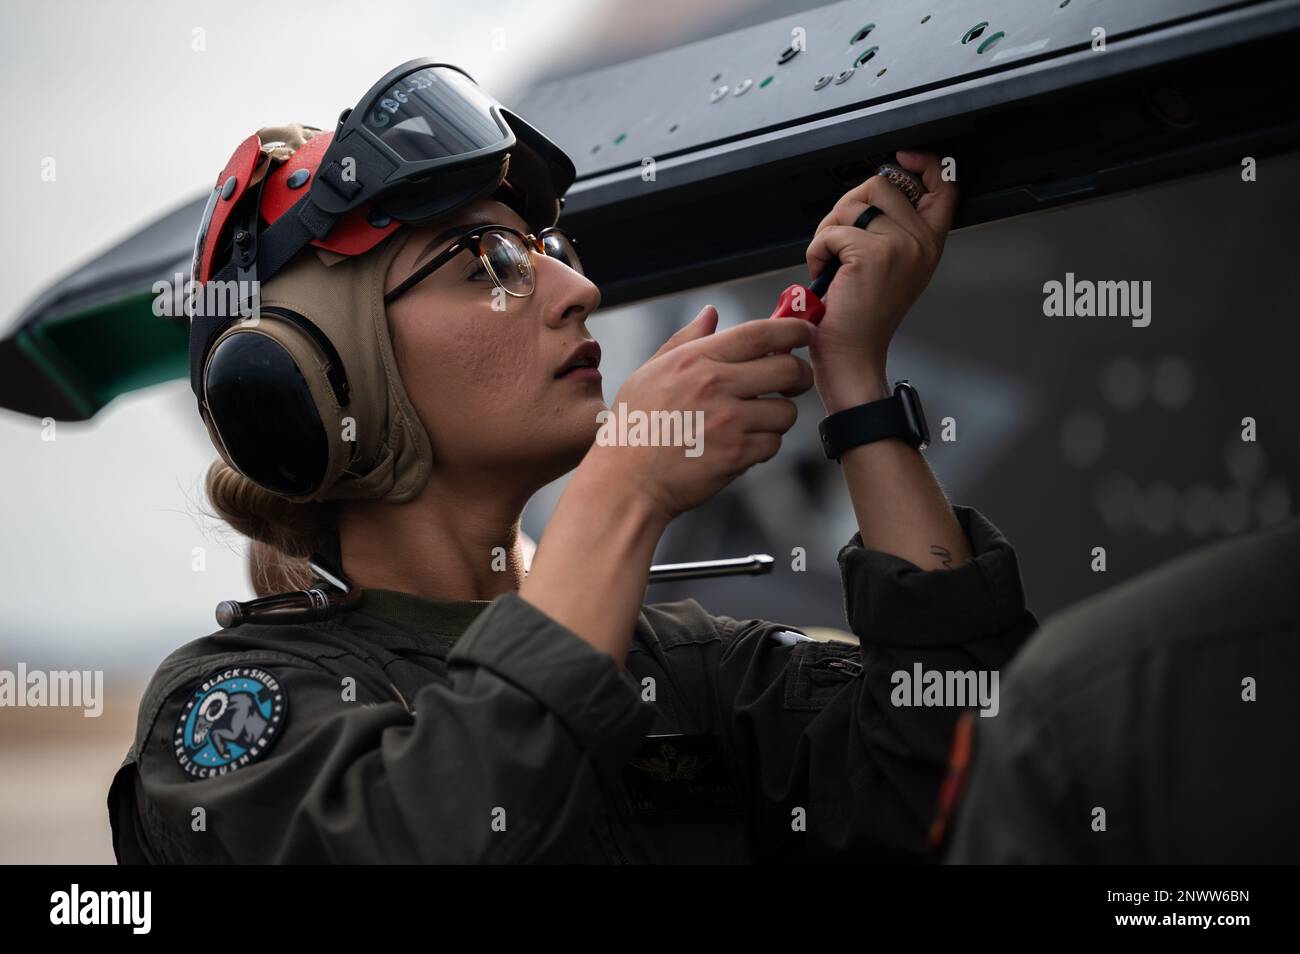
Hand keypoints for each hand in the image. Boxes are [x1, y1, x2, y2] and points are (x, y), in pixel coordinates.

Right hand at [586, 306, 814, 521]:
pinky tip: (741, 446)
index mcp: (696, 359)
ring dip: (778, 417)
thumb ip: (685, 340)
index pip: (761, 333)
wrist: (626, 480)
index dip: (793, 329)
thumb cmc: (635, 427)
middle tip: (794, 382)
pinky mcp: (737, 454)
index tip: (805, 332)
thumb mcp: (650, 372)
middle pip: (788, 370)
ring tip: (754, 422)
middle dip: (800, 376)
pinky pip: (773, 444)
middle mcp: (715, 385)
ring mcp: (729, 421)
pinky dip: (764, 446)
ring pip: (786, 412)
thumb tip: (711, 314)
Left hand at [806, 150, 957, 412]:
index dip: (924, 163)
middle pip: (881, 185)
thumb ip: (893, 228)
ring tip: (833, 260)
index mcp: (929, 243)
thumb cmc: (862, 317)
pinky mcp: (872, 254)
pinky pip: (832, 230)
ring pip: (853, 204)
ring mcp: (900, 246)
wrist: (852, 355)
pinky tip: (825, 272)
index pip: (943, 186)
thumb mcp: (890, 266)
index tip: (902, 158)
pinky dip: (817, 250)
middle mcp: (921, 243)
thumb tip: (877, 189)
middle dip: (848, 207)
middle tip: (840, 242)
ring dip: (830, 229)